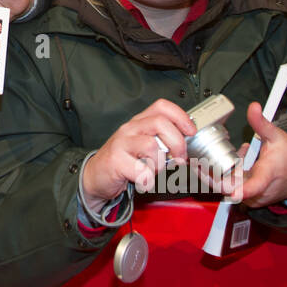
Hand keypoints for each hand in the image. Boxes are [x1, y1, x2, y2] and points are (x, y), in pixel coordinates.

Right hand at [82, 99, 196, 207]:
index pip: (162, 107)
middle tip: (180, 158)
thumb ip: (162, 141)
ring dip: (160, 164)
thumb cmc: (123, 161)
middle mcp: (130, 128)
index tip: (191, 131)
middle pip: (160, 123)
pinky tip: (142, 180)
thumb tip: (187, 145)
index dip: (181, 116)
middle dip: (178, 143)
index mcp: (139, 122)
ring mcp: (121, 143)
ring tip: (153, 171)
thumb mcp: (143, 146)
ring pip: (152, 146)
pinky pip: (142, 170)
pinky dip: (148, 180)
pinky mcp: (115, 160)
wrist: (95, 176)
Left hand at [226, 102, 286, 206]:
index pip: (254, 186)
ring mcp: (254, 197)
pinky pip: (232, 187)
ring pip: (229, 186)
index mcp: (267, 175)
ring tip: (241, 156)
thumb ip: (261, 123)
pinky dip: (231, 175)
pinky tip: (240, 164)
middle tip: (213, 156)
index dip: (242, 190)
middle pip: (231, 186)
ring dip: (226, 171)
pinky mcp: (250, 199)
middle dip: (217, 170)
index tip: (233, 191)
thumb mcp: (276, 136)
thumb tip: (253, 108)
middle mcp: (260, 191)